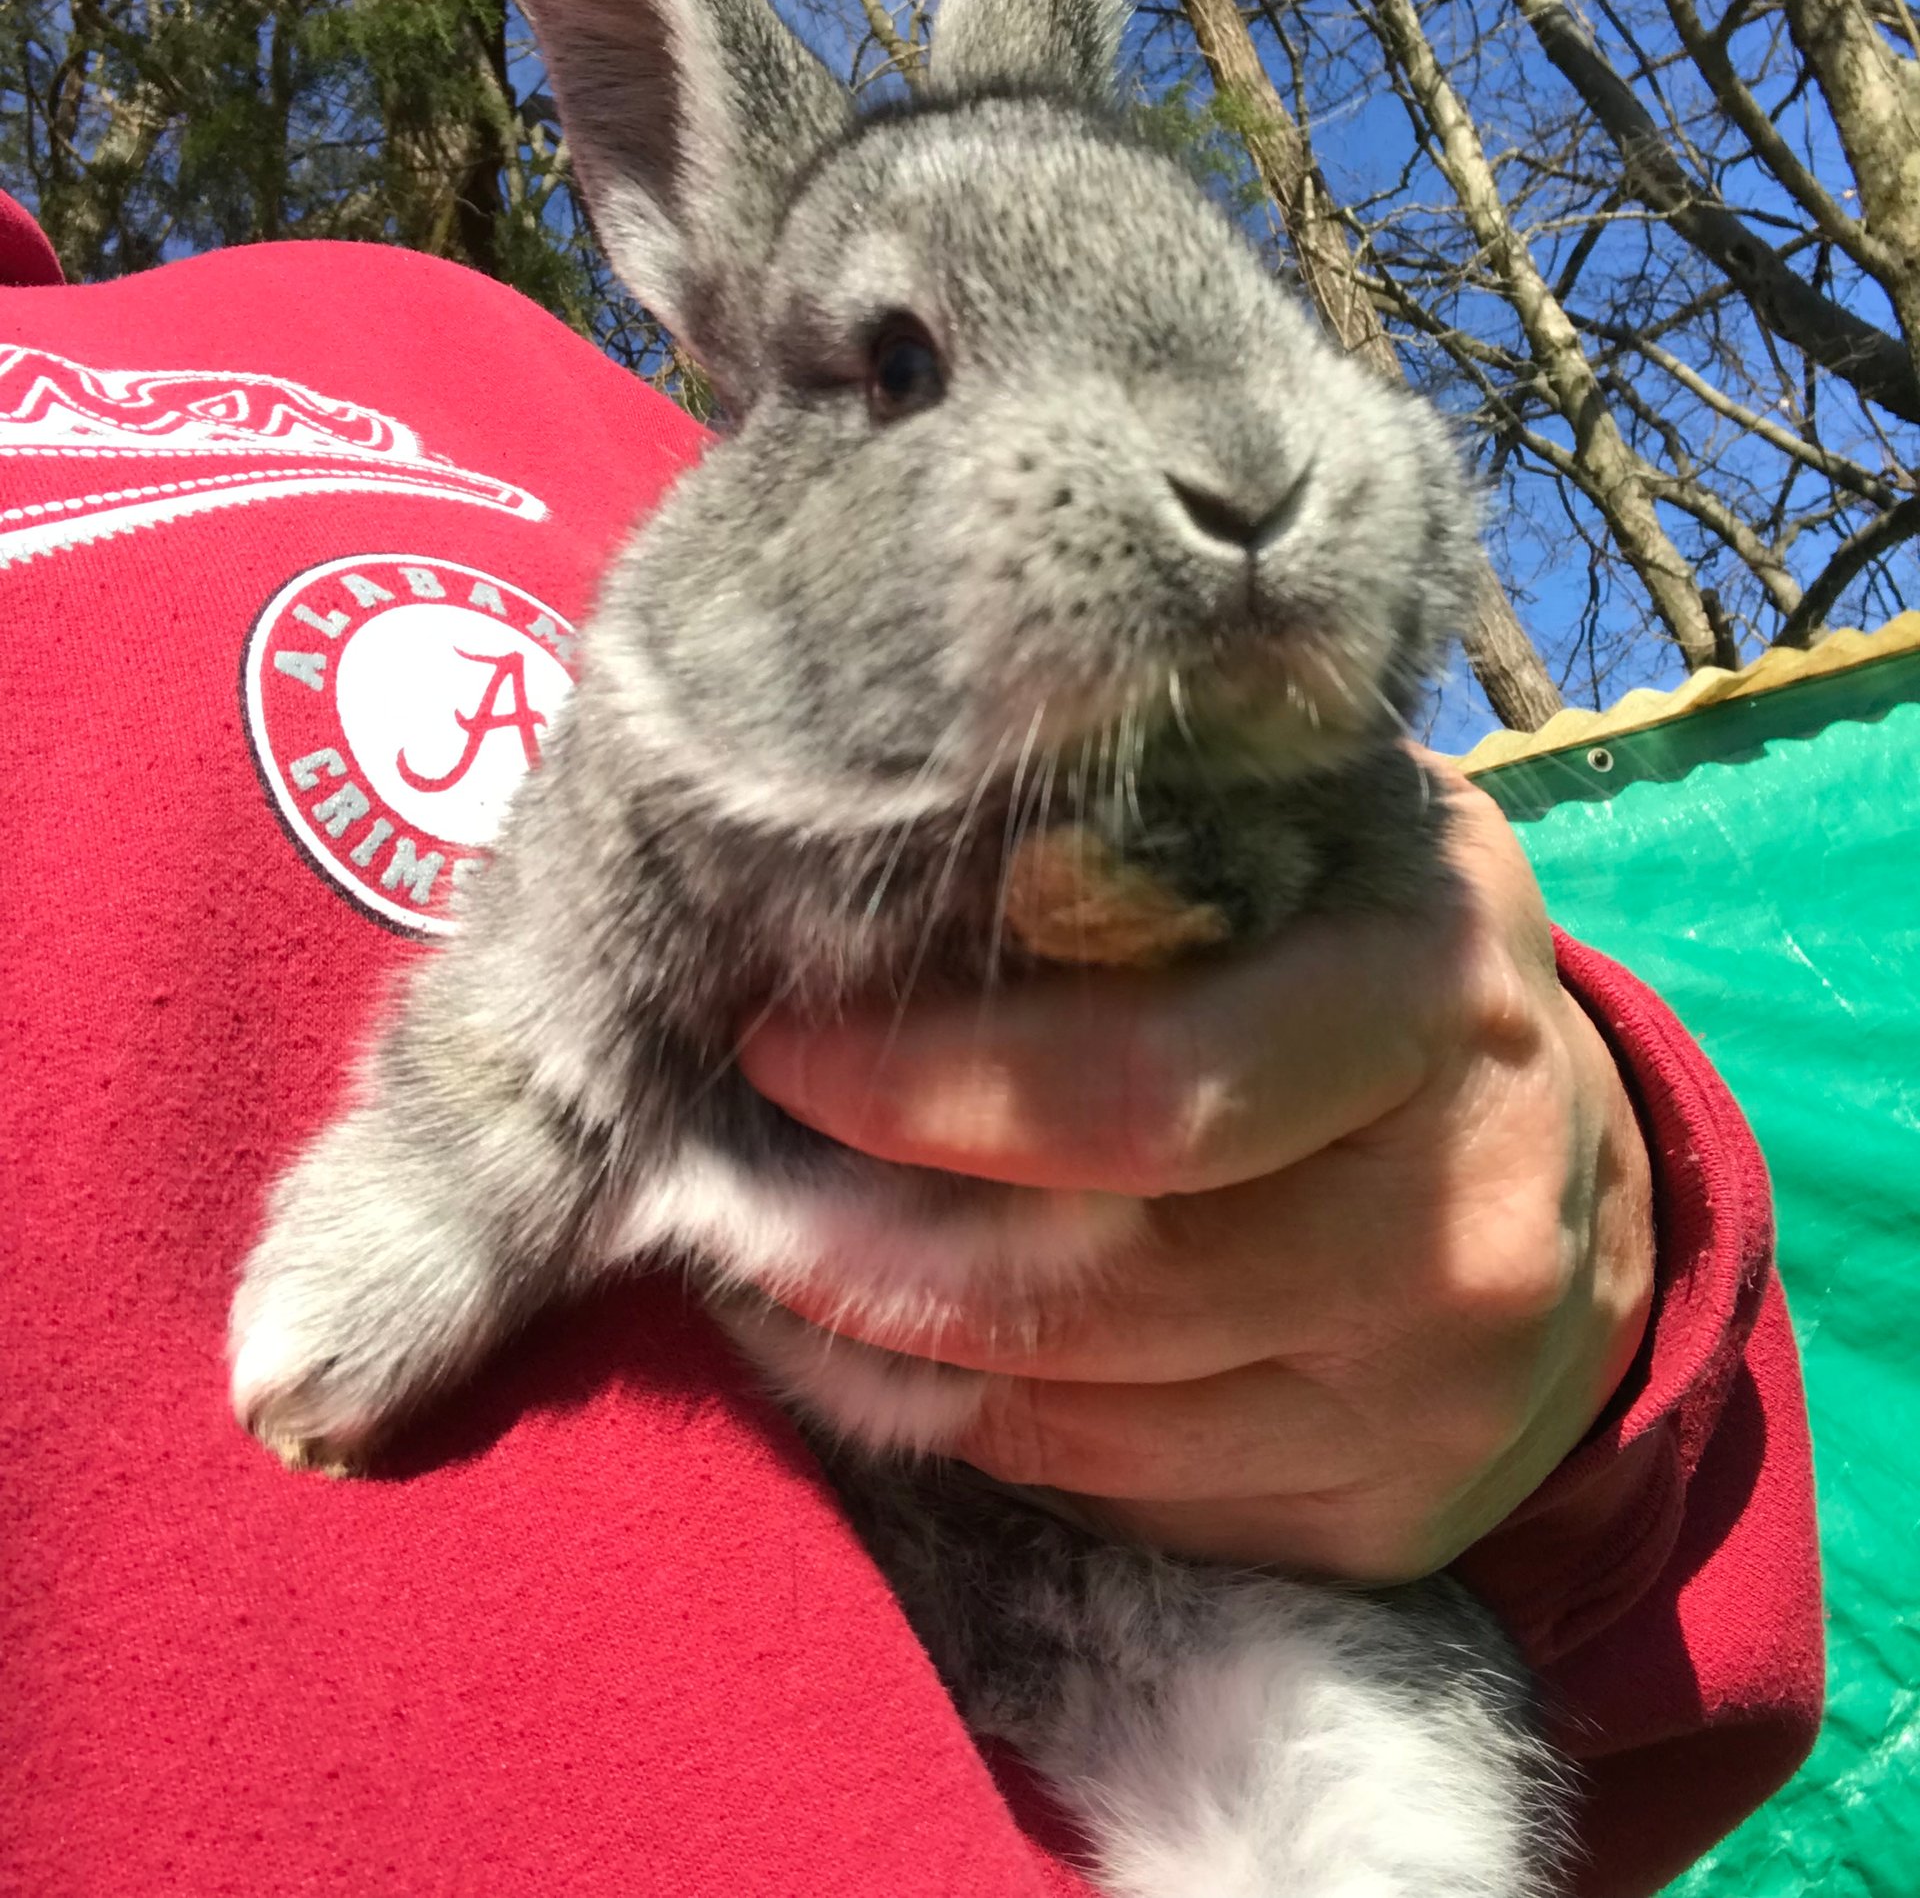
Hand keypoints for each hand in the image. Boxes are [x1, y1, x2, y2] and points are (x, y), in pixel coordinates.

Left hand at [739, 759, 1653, 1582]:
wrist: (1580, 1171)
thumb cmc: (1373, 961)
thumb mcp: (1309, 838)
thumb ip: (1145, 845)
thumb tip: (887, 870)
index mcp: (1426, 997)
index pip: (1149, 1089)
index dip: (933, 1088)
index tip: (778, 1050)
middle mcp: (1458, 1217)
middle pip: (1101, 1290)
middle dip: (868, 1254)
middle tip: (729, 1200)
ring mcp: (1438, 1395)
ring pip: (1087, 1421)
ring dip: (901, 1361)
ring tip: (788, 1270)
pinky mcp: (1396, 1522)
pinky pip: (1131, 1502)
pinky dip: (1002, 1436)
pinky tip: (932, 1359)